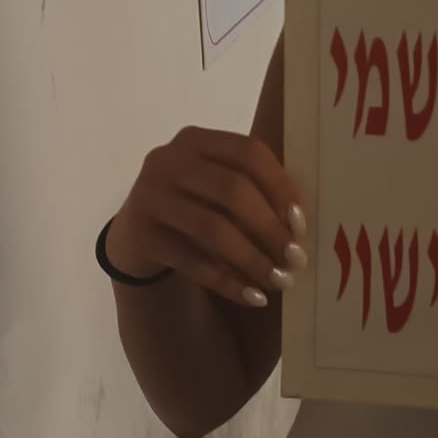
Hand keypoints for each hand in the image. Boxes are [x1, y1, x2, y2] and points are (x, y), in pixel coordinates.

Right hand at [109, 127, 307, 307]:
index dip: (280, 187)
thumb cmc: (193, 206)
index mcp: (196, 140)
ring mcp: (149, 196)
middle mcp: (168, 160)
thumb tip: (299, 225)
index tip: (301, 223)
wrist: (135, 234)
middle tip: (296, 259)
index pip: (249, 153)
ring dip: (252, 259)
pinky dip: (227, 281)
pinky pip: (193, 261)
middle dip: (270, 228)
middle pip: (233, 190)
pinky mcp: (141, 235)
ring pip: (212, 229)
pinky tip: (252, 297)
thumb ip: (252, 189)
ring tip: (279, 281)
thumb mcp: (215, 185)